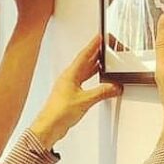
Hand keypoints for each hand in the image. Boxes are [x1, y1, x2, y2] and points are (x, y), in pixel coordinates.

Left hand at [29, 35, 121, 149]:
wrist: (49, 127)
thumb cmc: (59, 112)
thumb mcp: (85, 100)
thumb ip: (102, 92)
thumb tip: (115, 87)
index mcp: (70, 74)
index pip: (84, 55)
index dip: (93, 45)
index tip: (100, 37)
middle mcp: (68, 78)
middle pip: (85, 62)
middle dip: (96, 54)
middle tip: (105, 47)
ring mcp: (68, 87)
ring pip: (84, 72)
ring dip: (94, 66)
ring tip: (104, 61)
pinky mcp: (70, 95)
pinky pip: (83, 82)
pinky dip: (92, 79)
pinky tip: (97, 81)